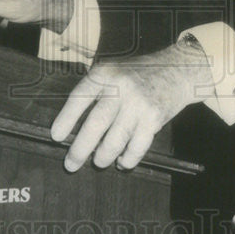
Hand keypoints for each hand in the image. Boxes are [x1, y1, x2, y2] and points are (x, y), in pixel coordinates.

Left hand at [50, 42, 212, 171]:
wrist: (178, 70)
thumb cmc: (139, 73)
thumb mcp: (114, 71)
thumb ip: (96, 91)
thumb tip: (74, 126)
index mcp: (106, 74)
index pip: (79, 98)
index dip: (65, 119)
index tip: (56, 136)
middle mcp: (121, 87)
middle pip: (95, 124)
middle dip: (80, 149)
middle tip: (71, 164)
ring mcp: (138, 104)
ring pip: (114, 140)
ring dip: (103, 157)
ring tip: (99, 162)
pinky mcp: (154, 118)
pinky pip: (136, 147)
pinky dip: (127, 159)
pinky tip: (122, 161)